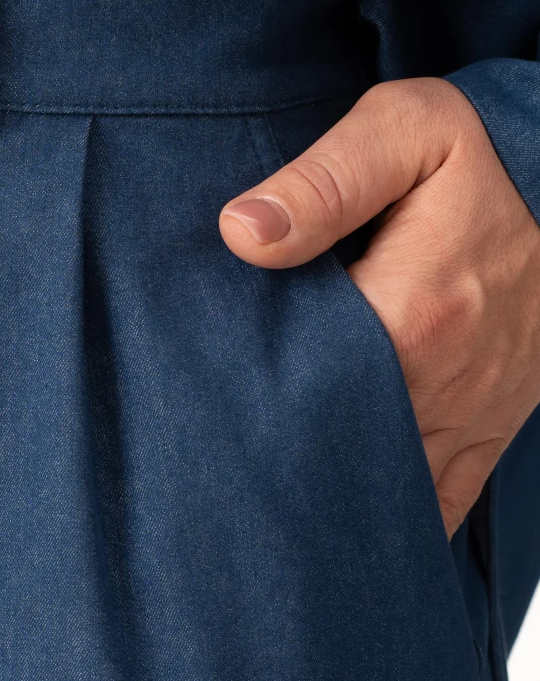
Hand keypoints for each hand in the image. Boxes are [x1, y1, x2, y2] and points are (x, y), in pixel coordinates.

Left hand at [219, 78, 539, 535]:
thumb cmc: (488, 155)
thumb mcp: (407, 131)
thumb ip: (326, 179)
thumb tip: (244, 232)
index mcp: (412, 314)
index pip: (305, 386)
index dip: (244, 403)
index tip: (189, 413)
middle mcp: (444, 384)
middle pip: (337, 450)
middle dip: (273, 468)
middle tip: (203, 484)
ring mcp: (470, 416)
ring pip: (386, 491)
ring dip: (324, 506)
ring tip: (253, 524)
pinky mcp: (489, 431)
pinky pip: (442, 503)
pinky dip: (392, 530)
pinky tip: (336, 549)